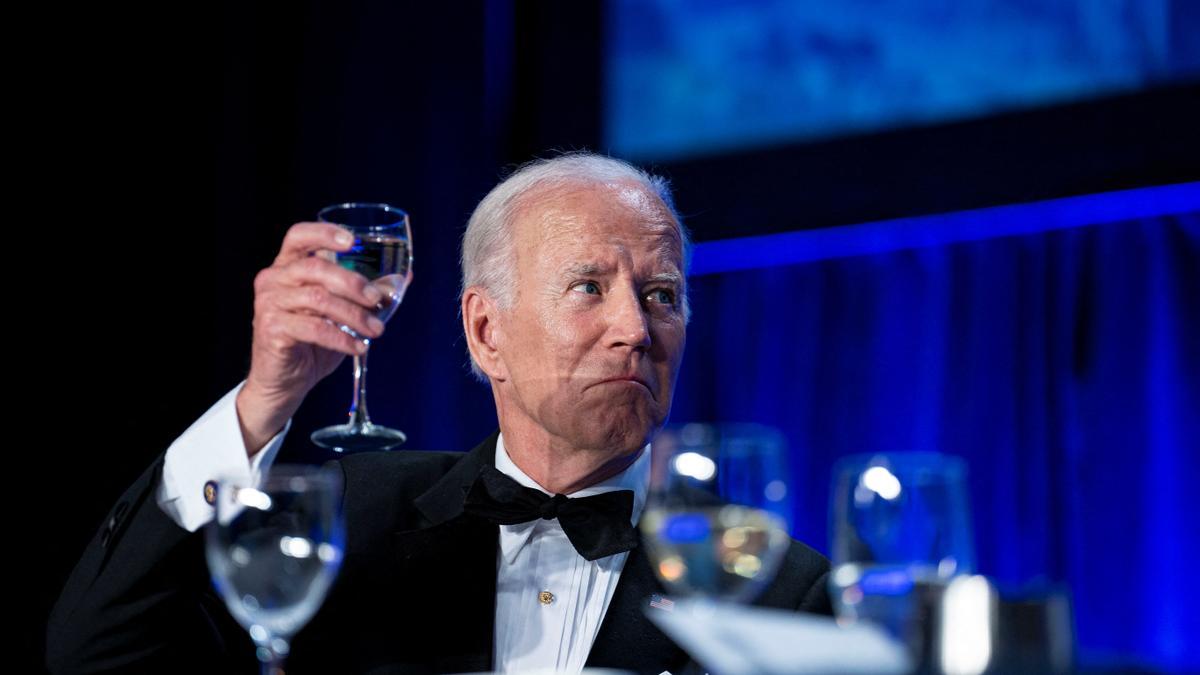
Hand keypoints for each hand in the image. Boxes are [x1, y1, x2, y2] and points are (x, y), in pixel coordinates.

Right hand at [236, 222, 386, 455]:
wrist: (285, 382)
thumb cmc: (313, 341)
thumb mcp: (342, 313)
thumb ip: (366, 294)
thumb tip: (402, 278)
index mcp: (288, 266)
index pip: (299, 236)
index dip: (325, 233)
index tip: (353, 241)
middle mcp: (273, 279)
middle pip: (316, 268)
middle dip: (353, 283)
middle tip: (378, 300)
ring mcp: (269, 303)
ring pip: (318, 299)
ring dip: (354, 315)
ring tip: (376, 331)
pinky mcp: (271, 329)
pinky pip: (313, 328)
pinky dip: (342, 338)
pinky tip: (358, 347)